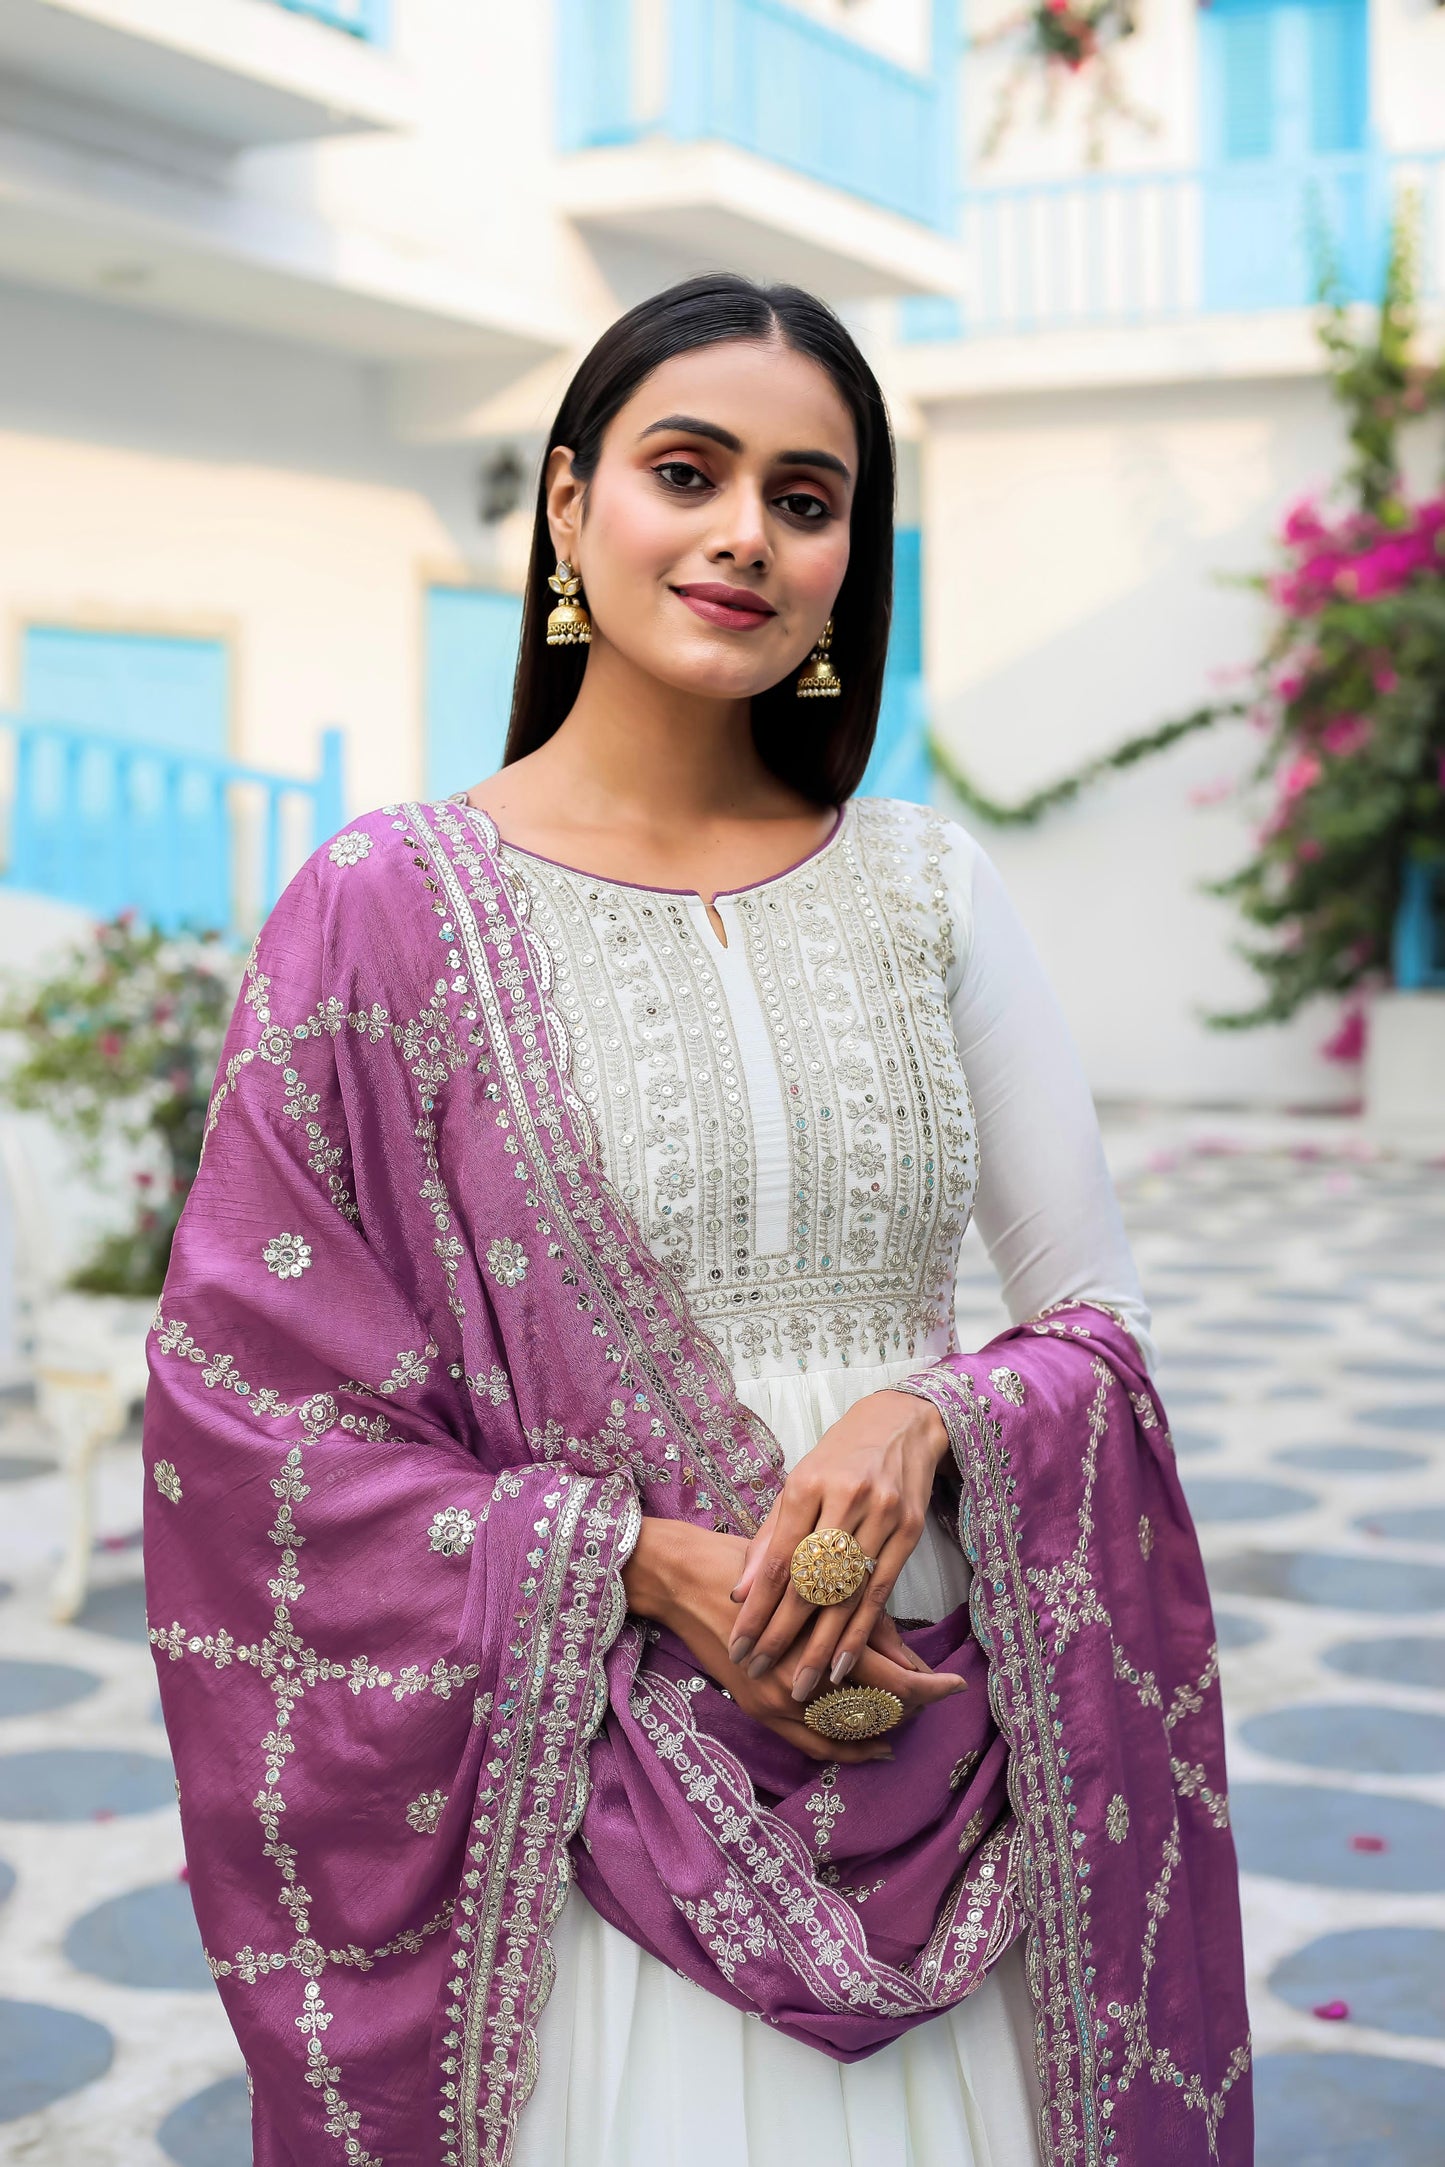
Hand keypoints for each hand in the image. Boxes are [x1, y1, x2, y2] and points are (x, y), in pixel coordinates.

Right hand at [623, 1518, 963, 1763]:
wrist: (685, 1576)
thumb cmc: (754, 1562)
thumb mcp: (818, 1583)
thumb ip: (864, 1619)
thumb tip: (913, 1658)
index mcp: (820, 1638)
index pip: (893, 1680)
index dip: (929, 1686)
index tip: (955, 1682)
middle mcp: (801, 1678)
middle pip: (875, 1711)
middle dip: (912, 1704)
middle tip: (937, 1691)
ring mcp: (777, 1699)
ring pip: (849, 1730)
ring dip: (885, 1724)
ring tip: (912, 1712)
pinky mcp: (759, 1709)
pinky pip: (814, 1746)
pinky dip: (850, 1751)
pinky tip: (878, 1748)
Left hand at [726, 1390, 950, 1703]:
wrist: (901, 1423)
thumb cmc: (839, 1457)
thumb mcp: (798, 1485)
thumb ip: (770, 1538)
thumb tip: (740, 1591)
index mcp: (808, 1485)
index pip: (778, 1560)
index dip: (757, 1608)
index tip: (738, 1644)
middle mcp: (845, 1500)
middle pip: (811, 1582)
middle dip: (783, 1633)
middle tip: (760, 1671)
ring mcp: (882, 1516)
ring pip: (846, 1594)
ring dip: (822, 1645)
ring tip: (801, 1684)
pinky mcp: (909, 1531)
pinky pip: (880, 1592)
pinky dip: (861, 1632)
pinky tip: (843, 1662)